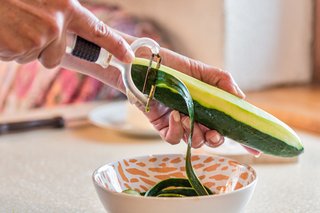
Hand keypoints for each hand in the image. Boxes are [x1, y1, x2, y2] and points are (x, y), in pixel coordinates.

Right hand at [0, 0, 132, 66]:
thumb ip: (58, 14)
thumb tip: (64, 32)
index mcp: (65, 6)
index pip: (98, 31)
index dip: (115, 46)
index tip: (130, 58)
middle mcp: (56, 23)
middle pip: (57, 55)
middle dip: (43, 48)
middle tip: (24, 26)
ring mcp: (38, 37)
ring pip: (37, 57)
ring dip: (24, 47)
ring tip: (10, 24)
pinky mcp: (19, 48)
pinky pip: (18, 58)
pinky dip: (8, 49)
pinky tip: (2, 31)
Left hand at [62, 34, 259, 154]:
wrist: (148, 65)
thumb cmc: (176, 66)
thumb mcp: (204, 71)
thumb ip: (224, 83)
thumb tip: (241, 100)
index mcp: (209, 107)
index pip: (229, 125)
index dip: (243, 138)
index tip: (257, 148)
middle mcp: (197, 117)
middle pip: (213, 139)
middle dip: (216, 140)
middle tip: (213, 133)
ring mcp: (181, 124)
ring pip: (195, 143)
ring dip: (196, 133)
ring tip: (189, 117)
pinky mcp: (164, 127)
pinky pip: (174, 139)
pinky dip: (178, 131)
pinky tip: (176, 115)